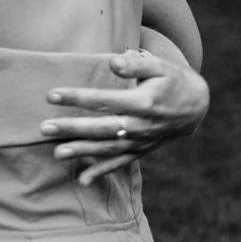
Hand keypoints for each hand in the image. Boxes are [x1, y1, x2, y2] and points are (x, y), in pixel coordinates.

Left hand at [41, 49, 209, 185]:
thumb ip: (137, 64)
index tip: (51, 95)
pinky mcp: (141, 151)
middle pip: (101, 129)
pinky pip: (120, 164)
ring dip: (82, 152)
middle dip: (72, 129)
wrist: (196, 107)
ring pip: (108, 149)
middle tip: (44, 128)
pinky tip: (82, 181)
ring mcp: (141, 142)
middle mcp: (141, 126)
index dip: (77, 98)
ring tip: (56, 152)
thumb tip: (112, 61)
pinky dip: (102, 173)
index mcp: (144, 103)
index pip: (104, 101)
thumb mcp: (161, 66)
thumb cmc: (172, 80)